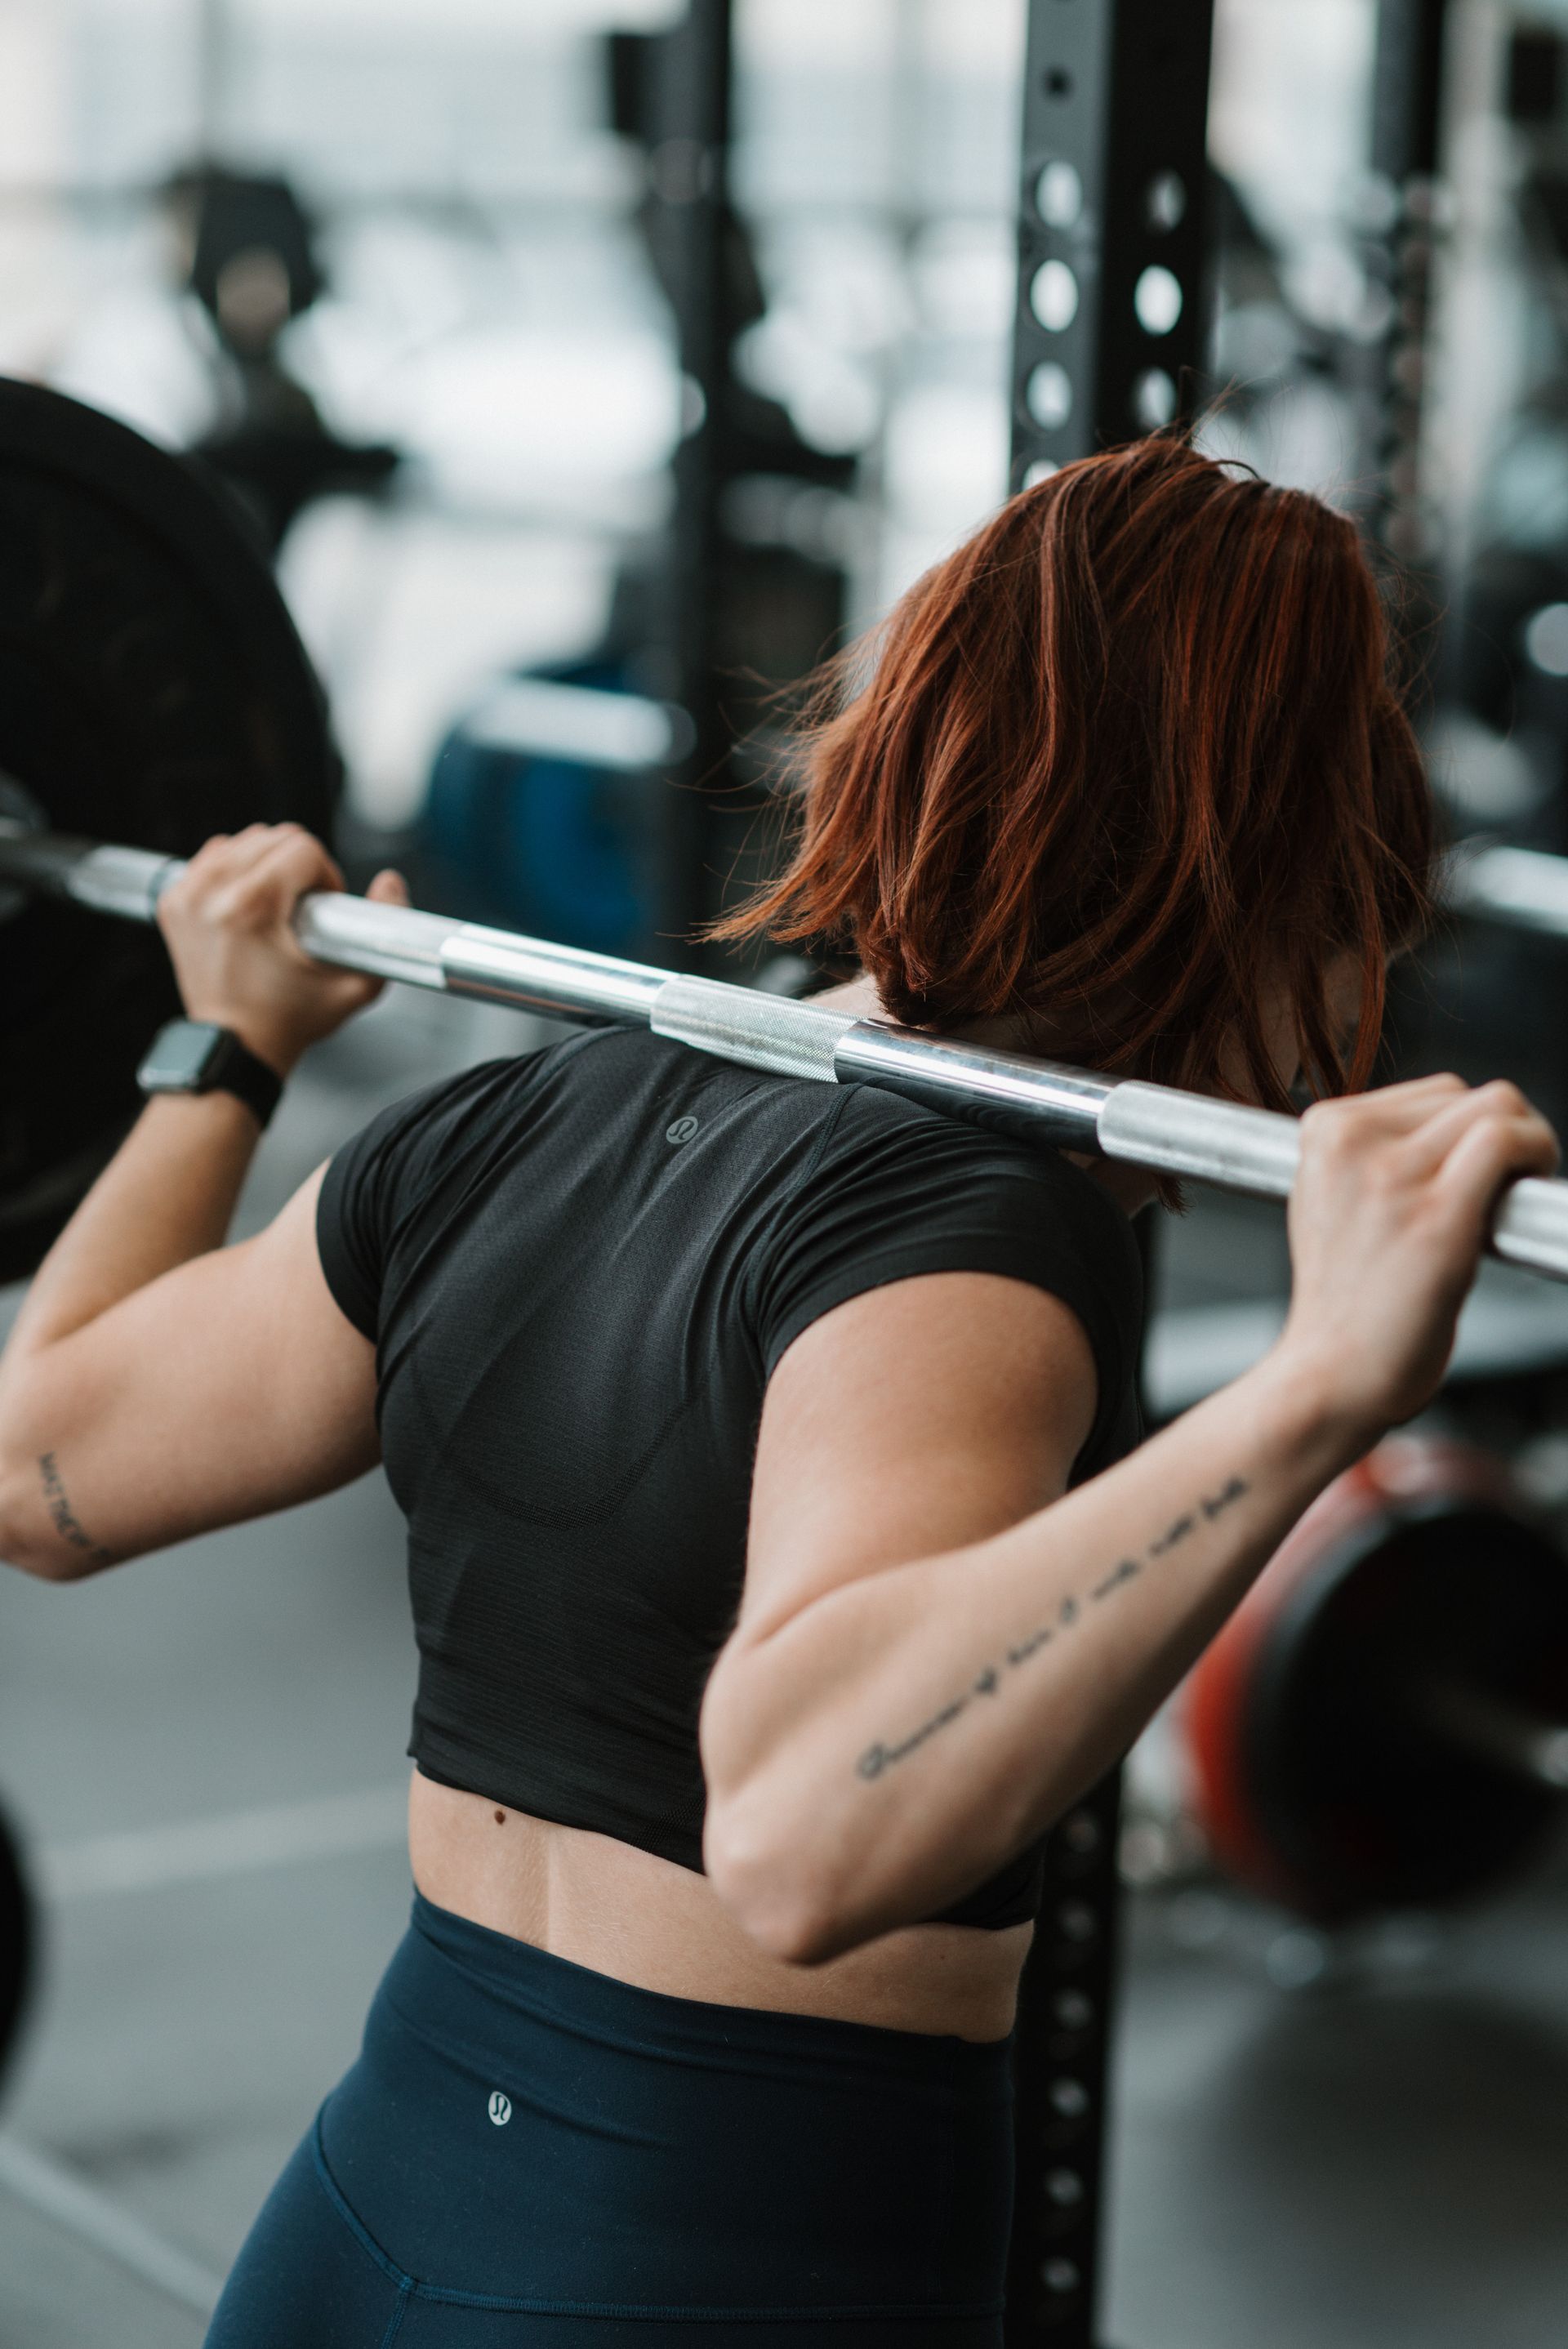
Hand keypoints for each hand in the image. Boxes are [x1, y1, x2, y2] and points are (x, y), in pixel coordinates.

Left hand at [155, 825, 408, 1075]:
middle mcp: (212, 893)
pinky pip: (212, 856)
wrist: (236, 1045)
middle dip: (297, 867)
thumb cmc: (290, 1020)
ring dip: (266, 863)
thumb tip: (390, 883)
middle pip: (271, 836)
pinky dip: (234, 869)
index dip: (325, 875)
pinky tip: (247, 900)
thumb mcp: (356, 986)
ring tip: (276, 905)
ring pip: (242, 840)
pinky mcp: (173, 900)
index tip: (322, 908)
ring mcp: (187, 895)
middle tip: (302, 909)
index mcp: (252, 907)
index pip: (302, 847)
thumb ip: (387, 929)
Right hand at [1272, 1074, 1559, 1444]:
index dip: (1462, 1127)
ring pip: (1494, 1106)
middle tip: (1503, 1181)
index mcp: (1322, 1133)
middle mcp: (1353, 1144)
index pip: (1424, 1092)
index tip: (1470, 1167)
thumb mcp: (1328, 1202)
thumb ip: (1368, 1155)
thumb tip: (1440, 1130)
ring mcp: (1395, 1178)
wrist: (1333, 1372)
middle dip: (1495, 1129)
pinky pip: (1505, 1140)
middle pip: (1460, 1094)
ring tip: (1517, 1185)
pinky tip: (1535, 1179)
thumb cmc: (1343, 1301)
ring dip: (1525, 1138)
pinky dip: (1537, 1148)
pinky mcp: (1438, 1217)